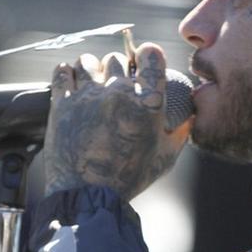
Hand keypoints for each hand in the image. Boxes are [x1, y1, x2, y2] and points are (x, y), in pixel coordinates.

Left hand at [43, 43, 190, 199]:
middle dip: (120, 68)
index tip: (144, 60)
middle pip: (119, 58)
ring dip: (92, 69)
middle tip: (117, 84)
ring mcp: (88, 96)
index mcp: (148, 102)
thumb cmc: (128, 179)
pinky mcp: (62, 103)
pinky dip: (67, 73)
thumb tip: (189, 119)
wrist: (87, 196)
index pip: (151, 55)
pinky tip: (72, 82)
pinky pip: (63, 71)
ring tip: (93, 83)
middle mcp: (118, 93)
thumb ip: (180, 134)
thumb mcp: (165, 158)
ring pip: (89, 61)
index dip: (148, 54)